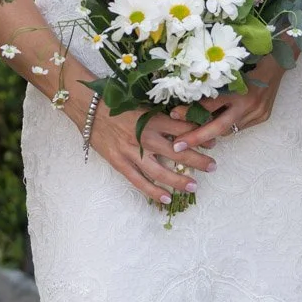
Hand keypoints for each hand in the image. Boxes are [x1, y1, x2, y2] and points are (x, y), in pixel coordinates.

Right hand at [69, 94, 218, 205]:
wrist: (88, 107)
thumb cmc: (116, 102)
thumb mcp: (143, 104)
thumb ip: (161, 115)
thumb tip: (184, 122)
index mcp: (152, 119)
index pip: (183, 130)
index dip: (200, 137)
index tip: (214, 143)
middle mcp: (144, 136)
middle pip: (177, 152)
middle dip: (198, 161)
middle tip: (213, 167)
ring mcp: (131, 152)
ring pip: (160, 171)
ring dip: (179, 180)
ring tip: (194, 186)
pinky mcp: (118, 162)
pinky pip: (138, 181)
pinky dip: (152, 191)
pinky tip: (166, 199)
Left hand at [174, 58, 285, 149]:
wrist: (277, 62)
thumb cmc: (250, 60)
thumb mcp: (228, 69)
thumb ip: (213, 84)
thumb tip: (189, 97)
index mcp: (237, 90)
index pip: (209, 105)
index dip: (190, 111)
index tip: (173, 114)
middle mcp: (248, 104)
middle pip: (217, 126)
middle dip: (196, 137)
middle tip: (178, 145)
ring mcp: (257, 113)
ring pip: (228, 129)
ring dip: (211, 133)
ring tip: (193, 135)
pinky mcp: (263, 117)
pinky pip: (239, 126)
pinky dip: (226, 126)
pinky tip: (217, 125)